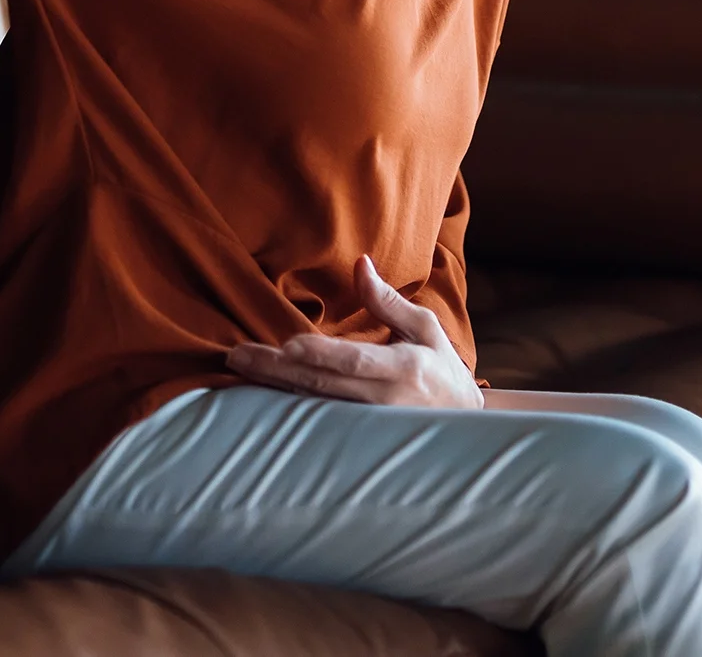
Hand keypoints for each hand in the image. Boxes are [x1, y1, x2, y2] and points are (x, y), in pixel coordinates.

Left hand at [226, 255, 481, 408]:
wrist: (463, 424)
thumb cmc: (442, 369)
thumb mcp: (425, 328)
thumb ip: (387, 301)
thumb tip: (360, 264)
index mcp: (402, 368)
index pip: (355, 362)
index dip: (321, 355)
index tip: (288, 344)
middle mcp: (382, 400)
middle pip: (321, 385)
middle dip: (277, 370)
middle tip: (237, 355)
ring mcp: (368, 425)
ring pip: (313, 405)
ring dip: (274, 386)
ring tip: (240, 367)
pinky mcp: (357, 438)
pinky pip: (317, 419)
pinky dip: (287, 404)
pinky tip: (260, 392)